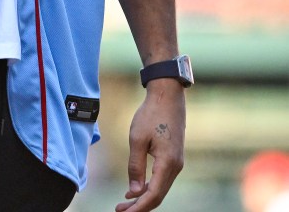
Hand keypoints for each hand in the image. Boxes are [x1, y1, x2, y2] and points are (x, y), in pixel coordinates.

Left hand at [115, 80, 184, 211]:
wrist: (167, 95)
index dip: (138, 207)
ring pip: (160, 188)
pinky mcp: (173, 157)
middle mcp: (176, 166)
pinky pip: (161, 179)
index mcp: (168, 163)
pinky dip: (149, 187)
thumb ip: (135, 166)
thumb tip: (134, 191)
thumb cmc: (151, 114)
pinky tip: (136, 188)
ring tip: (124, 202)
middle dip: (139, 206)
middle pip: (158, 195)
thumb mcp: (137, 138)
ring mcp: (176, 162)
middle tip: (119, 210)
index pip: (153, 195)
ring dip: (143, 197)